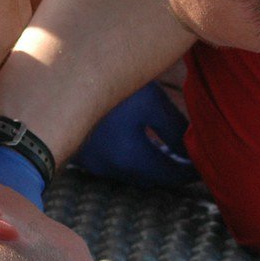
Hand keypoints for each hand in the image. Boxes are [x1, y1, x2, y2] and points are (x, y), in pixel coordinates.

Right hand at [71, 81, 197, 186]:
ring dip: (151, 164)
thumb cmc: (105, 82)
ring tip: (168, 147)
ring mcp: (93, 163)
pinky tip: (138, 138)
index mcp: (131, 158)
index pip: (172, 176)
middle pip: (152, 179)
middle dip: (172, 169)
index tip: (205, 161)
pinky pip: (115, 164)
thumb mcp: (149, 100)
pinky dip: (132, 158)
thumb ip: (174, 128)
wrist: (53, 81)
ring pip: (132, 173)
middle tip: (190, 155)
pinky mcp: (82, 154)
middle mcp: (110, 169)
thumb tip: (189, 145)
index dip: (191, 170)